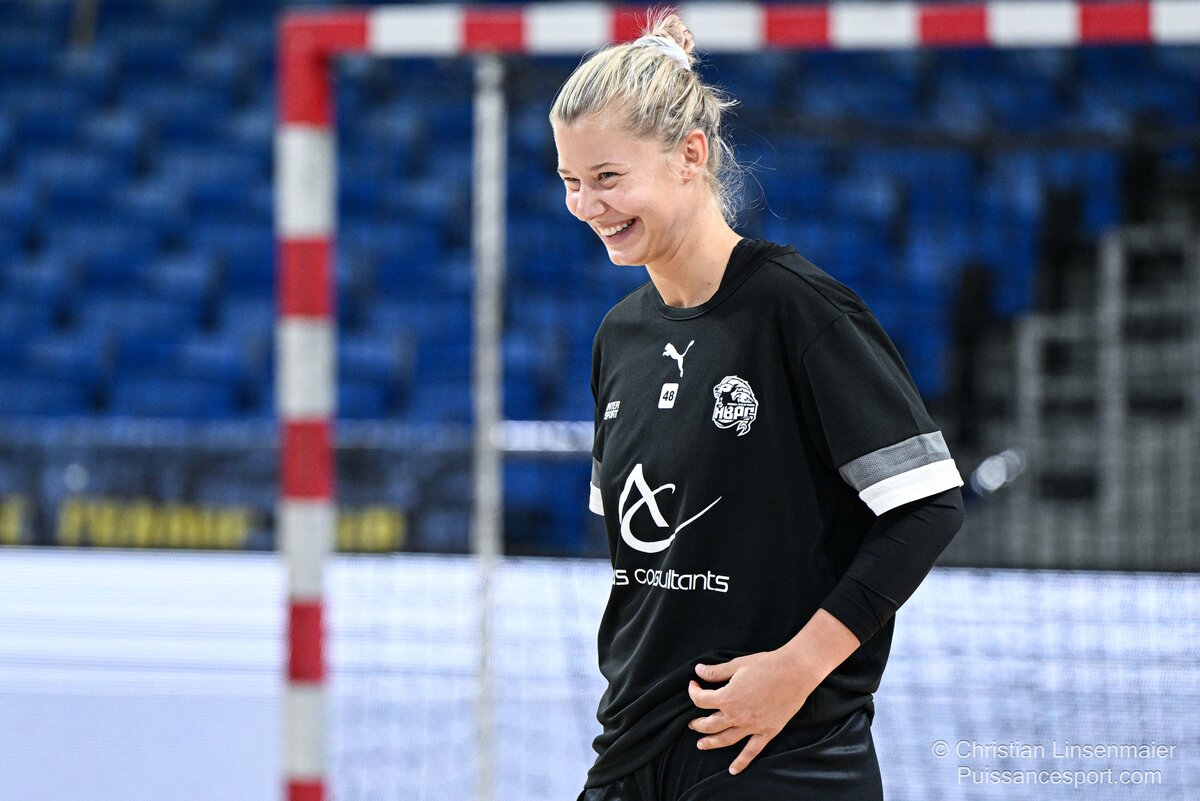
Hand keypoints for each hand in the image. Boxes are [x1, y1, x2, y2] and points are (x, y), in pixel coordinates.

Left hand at [686, 650, 816, 775]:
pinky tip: (733, 770)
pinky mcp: (767, 731)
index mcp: (727, 697)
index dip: (693, 692)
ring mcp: (752, 726)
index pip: (700, 700)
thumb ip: (716, 671)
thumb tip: (698, 670)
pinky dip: (741, 762)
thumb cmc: (767, 665)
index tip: (694, 684)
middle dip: (697, 723)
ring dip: (710, 743)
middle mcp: (737, 715)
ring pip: (725, 739)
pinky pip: (751, 751)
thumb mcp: (737, 664)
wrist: (795, 672)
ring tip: (701, 745)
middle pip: (709, 724)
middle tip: (692, 723)